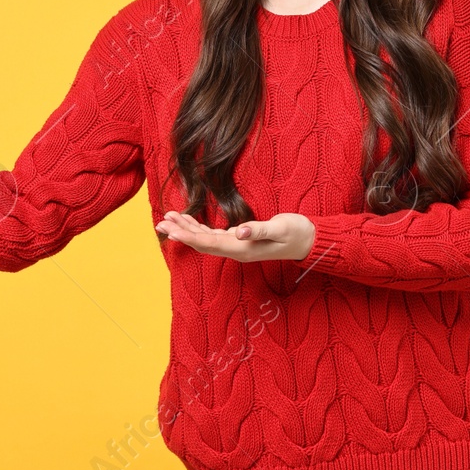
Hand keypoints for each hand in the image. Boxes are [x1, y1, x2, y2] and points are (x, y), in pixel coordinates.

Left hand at [155, 210, 314, 262]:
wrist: (308, 240)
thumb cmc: (296, 232)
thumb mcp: (280, 228)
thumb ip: (259, 230)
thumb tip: (238, 232)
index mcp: (242, 249)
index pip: (209, 244)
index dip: (189, 237)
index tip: (171, 231)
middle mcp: (236, 249)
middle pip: (202, 242)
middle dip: (180, 232)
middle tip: (160, 222)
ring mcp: (237, 245)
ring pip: (205, 238)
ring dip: (186, 229)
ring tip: (167, 219)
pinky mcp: (240, 239)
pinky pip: (213, 235)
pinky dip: (199, 227)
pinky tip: (188, 222)